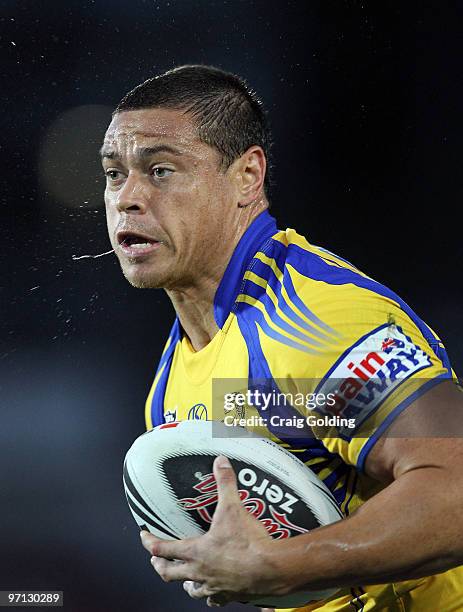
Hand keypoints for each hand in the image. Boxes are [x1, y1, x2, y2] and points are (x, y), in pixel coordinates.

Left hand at [140, 455, 282, 606]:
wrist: (270, 569)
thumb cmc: (248, 543)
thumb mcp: (233, 507)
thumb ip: (225, 483)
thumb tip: (220, 463)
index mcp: (195, 551)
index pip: (162, 548)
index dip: (149, 542)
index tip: (144, 536)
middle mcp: (200, 571)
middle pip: (170, 573)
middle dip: (160, 565)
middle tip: (156, 560)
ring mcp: (214, 586)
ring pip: (191, 589)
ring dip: (184, 583)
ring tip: (184, 580)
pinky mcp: (230, 594)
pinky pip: (215, 600)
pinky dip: (212, 596)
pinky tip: (215, 593)